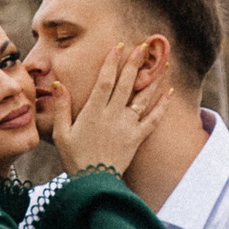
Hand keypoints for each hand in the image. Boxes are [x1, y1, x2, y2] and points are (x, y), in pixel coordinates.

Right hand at [51, 39, 168, 177]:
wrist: (93, 182)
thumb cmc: (74, 158)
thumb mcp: (61, 133)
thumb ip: (61, 108)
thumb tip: (59, 84)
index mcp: (93, 112)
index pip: (105, 81)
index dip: (112, 62)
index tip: (118, 47)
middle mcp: (112, 115)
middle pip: (126, 83)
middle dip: (135, 63)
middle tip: (144, 46)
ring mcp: (127, 126)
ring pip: (142, 97)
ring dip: (152, 79)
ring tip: (161, 63)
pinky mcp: (137, 137)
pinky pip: (153, 119)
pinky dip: (162, 106)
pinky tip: (169, 92)